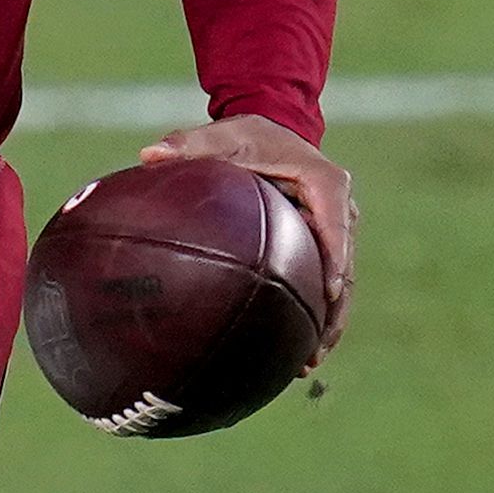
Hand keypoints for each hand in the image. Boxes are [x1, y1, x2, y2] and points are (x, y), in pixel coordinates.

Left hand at [142, 114, 355, 360]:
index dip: (338, 256)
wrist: (271, 130)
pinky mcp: (322, 245)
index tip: (330, 290)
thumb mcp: (220, 136)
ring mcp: (334, 230)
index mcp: (324, 182)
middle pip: (345, 263)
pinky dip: (315, 314)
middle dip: (334, 308)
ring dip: (329, 322)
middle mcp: (338, 208)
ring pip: (342, 283)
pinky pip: (324, 282)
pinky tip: (294, 350)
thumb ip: (187, 144)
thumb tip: (147, 155)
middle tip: (314, 347)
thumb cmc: (245, 137)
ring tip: (307, 362)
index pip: (336, 221)